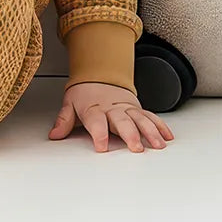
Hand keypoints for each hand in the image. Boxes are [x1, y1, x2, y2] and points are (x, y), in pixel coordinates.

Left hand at [49, 82, 173, 152]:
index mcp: (94, 108)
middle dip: (130, 134)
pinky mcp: (137, 108)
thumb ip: (64, 120)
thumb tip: (54, 135)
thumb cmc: (84, 93)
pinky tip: (167, 136)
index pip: (96, 122)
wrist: (99, 73)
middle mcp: (113, 108)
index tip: (102, 147)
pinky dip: (160, 126)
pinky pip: (150, 116)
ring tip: (158, 145)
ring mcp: (127, 108)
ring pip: (140, 119)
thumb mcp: (70, 103)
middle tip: (136, 147)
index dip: (99, 134)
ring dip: (150, 132)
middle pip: (122, 122)